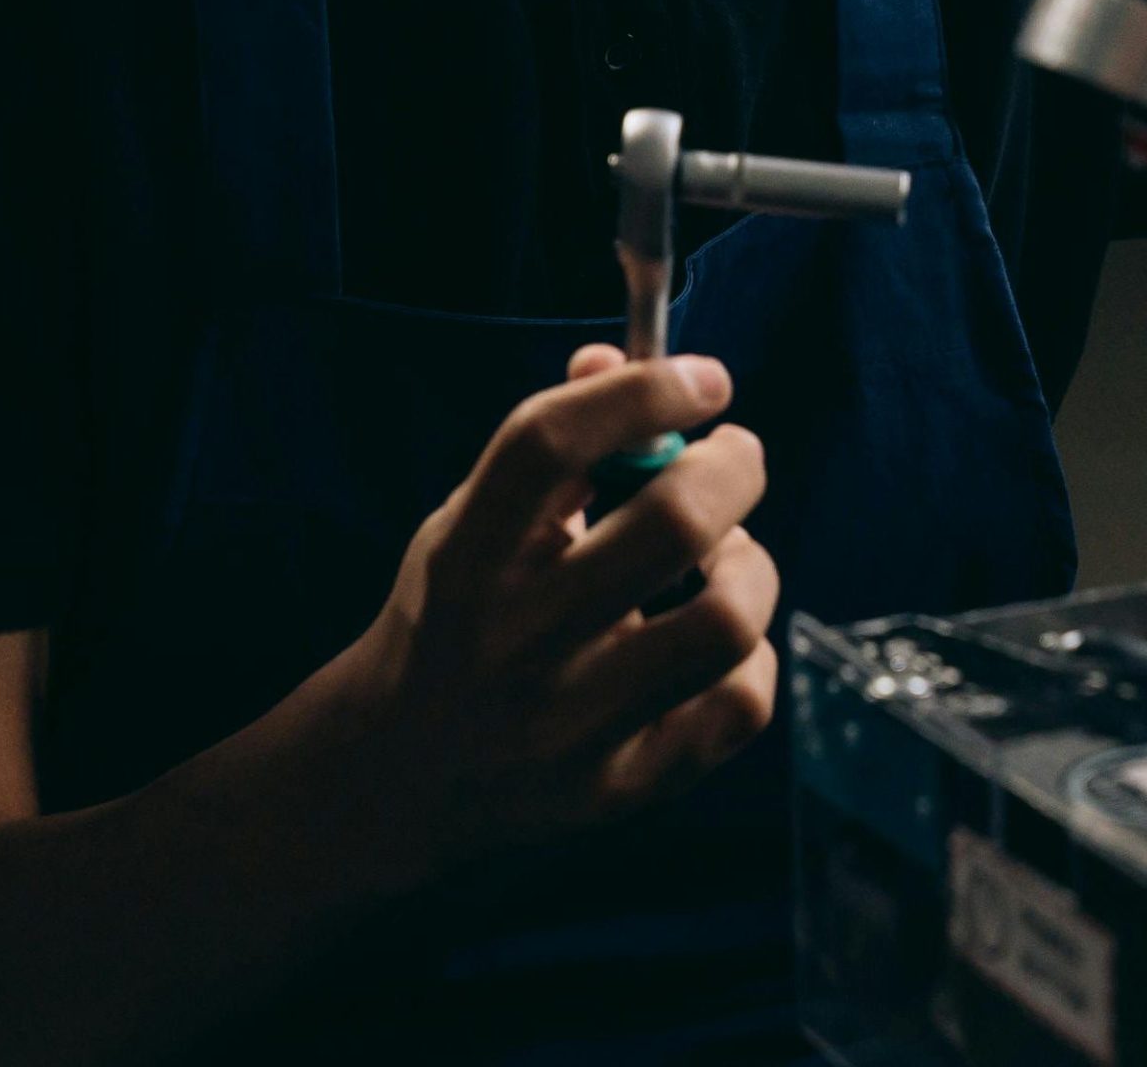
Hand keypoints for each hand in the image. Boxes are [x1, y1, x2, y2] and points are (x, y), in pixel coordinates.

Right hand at [307, 346, 777, 893]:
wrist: (392, 778)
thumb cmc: (452, 619)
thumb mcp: (468, 521)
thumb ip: (547, 439)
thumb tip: (617, 358)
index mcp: (464, 558)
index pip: (549, 445)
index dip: (641, 392)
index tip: (703, 377)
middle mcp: (513, 643)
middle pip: (670, 526)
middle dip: (732, 467)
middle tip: (735, 455)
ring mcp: (568, 727)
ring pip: (723, 622)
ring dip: (751, 566)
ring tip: (727, 555)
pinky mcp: (617, 790)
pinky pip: (739, 708)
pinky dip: (754, 655)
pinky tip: (720, 641)